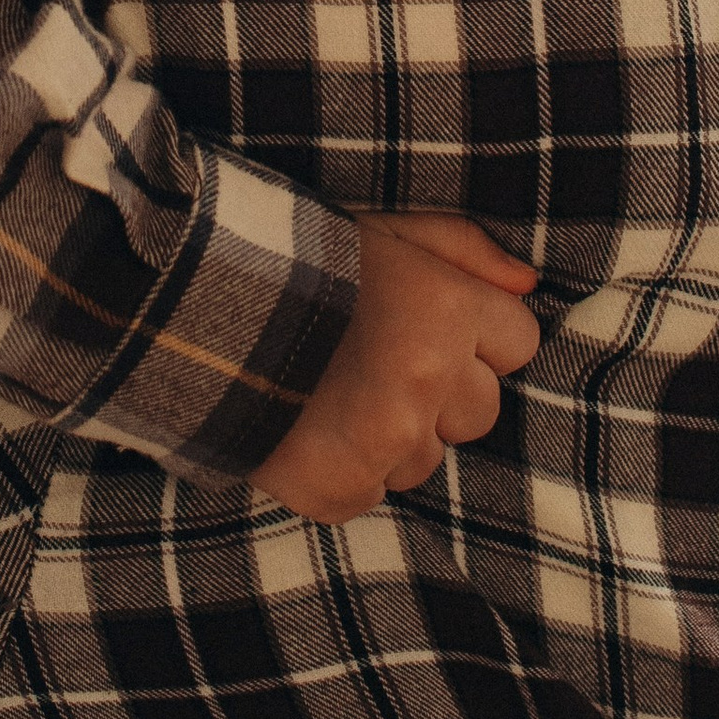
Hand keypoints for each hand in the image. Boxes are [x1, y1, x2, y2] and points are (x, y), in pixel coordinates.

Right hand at [251, 212, 541, 524]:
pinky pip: (371, 494)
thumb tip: (526, 286)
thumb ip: (462, 246)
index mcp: (448, 309)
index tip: (423, 322)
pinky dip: (343, 473)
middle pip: (479, 409)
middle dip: (439, 391)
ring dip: (392, 436)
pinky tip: (307, 430)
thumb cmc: (296, 252)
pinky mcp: (342, 488)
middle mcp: (429, 379)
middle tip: (372, 359)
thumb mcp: (383, 224)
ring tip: (331, 392)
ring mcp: (388, 442)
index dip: (473, 334)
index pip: (517, 341)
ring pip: (425, 458)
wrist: (192, 306)